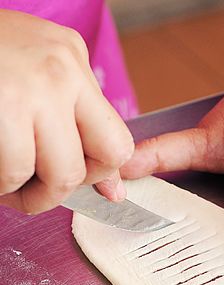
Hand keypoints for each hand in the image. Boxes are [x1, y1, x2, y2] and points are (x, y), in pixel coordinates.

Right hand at [0, 10, 133, 213]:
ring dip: (25, 192)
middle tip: (30, 189)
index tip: (69, 180)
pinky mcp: (5, 106)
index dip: (96, 173)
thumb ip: (75, 132)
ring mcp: (35, 86)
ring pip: (60, 176)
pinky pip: (15, 172)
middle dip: (61, 190)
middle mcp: (62, 69)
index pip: (118, 142)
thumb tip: (113, 191)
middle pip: (94, 164)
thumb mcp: (33, 83)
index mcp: (72, 59)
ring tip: (1, 179)